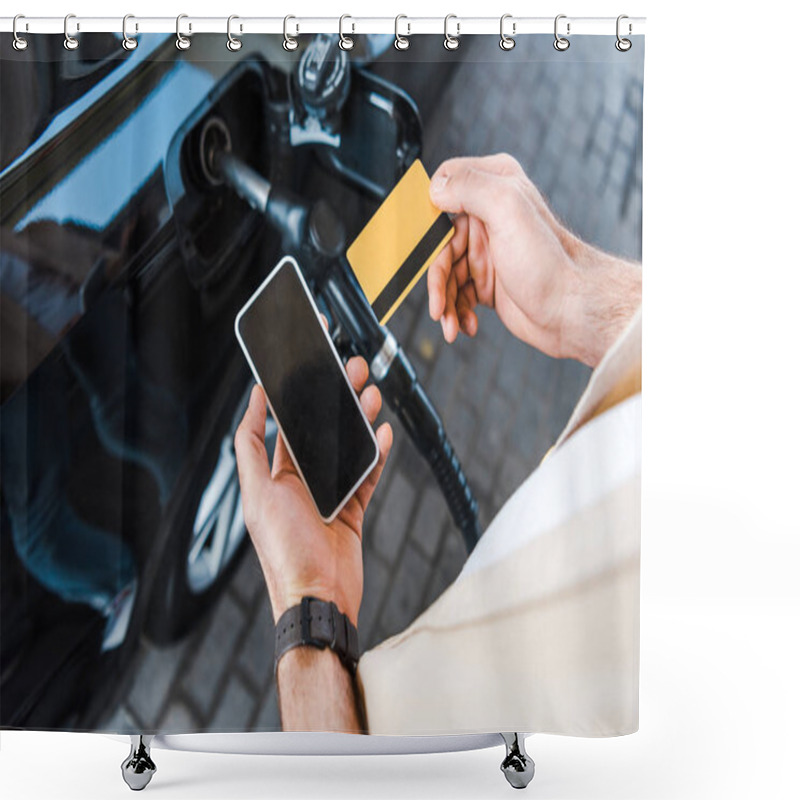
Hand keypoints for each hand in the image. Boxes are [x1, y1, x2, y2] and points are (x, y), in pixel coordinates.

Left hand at [234, 356, 392, 624]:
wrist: (318, 597)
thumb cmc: (284, 550)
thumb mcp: (257, 493)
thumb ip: (251, 447)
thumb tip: (253, 404)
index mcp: (274, 475)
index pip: (284, 422)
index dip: (294, 391)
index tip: (305, 361)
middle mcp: (299, 481)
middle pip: (320, 430)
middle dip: (335, 397)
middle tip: (350, 367)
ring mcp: (328, 494)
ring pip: (347, 447)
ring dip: (358, 418)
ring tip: (370, 390)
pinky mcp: (351, 509)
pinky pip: (367, 474)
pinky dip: (376, 453)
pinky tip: (383, 431)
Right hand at [428, 154, 640, 365]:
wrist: (573, 312)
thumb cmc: (551, 264)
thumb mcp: (508, 209)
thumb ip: (470, 187)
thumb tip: (437, 186)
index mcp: (496, 187)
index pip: (446, 186)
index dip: (430, 214)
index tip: (423, 241)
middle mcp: (491, 216)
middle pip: (439, 241)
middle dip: (436, 277)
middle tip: (439, 303)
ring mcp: (489, 251)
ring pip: (446, 273)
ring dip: (445, 302)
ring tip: (451, 323)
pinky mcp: (489, 282)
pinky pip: (458, 295)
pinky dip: (457, 312)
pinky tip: (466, 324)